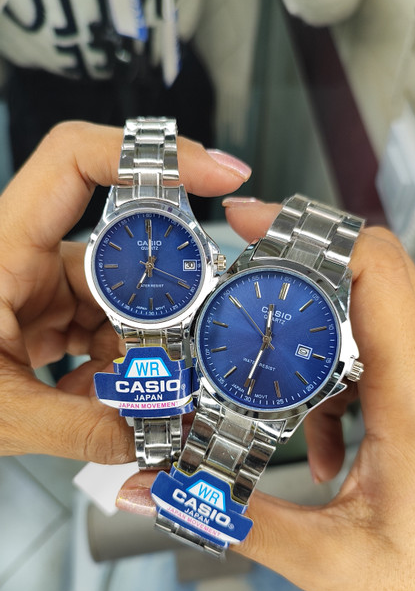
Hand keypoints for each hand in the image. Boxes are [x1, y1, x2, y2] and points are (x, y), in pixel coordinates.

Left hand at [0, 121, 249, 461]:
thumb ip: (75, 426)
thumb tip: (145, 435)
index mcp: (1, 249)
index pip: (76, 163)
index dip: (151, 155)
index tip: (217, 173)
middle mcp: (22, 257)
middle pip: (119, 250)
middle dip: (163, 300)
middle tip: (189, 345)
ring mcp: (34, 287)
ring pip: (116, 298)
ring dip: (139, 346)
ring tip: (146, 392)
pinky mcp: (41, 315)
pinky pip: (98, 328)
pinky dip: (114, 364)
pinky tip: (107, 397)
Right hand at [226, 198, 414, 590]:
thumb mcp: (335, 559)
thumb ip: (242, 525)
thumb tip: (159, 493)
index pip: (376, 269)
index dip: (310, 229)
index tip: (250, 222)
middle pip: (364, 278)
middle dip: (292, 284)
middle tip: (240, 305)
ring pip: (367, 320)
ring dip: (314, 351)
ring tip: (286, 410)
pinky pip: (379, 361)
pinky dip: (340, 388)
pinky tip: (327, 448)